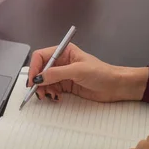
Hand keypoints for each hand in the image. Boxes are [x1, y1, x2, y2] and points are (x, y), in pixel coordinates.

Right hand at [28, 43, 147, 101]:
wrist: (116, 86)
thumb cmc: (102, 73)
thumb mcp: (78, 70)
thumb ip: (57, 73)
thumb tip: (39, 77)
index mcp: (63, 52)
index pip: (41, 57)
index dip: (34, 68)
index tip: (33, 80)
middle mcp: (61, 62)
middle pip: (40, 70)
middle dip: (37, 81)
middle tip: (39, 92)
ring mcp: (63, 74)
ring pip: (44, 81)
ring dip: (43, 89)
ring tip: (49, 96)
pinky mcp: (66, 85)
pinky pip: (51, 89)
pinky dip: (51, 94)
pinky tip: (57, 97)